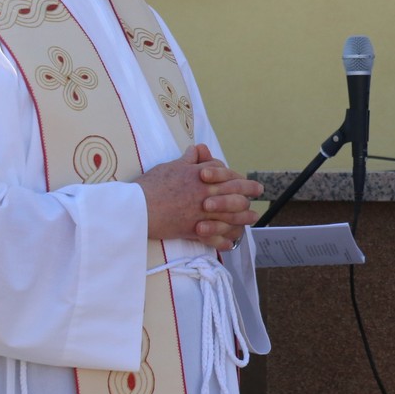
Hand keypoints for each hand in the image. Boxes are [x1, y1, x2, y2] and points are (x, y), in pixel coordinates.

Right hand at [136, 144, 262, 248]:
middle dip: (249, 193)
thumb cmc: (152, 185)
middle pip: (235, 194)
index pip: (227, 174)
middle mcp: (205, 194)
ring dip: (243, 218)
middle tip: (258, 193)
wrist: (136, 208)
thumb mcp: (172, 166)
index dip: (239, 177)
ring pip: (229, 216)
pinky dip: (222, 241)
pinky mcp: (193, 230)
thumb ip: (189, 159)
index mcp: (201, 177)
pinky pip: (214, 237)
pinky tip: (230, 244)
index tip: (246, 180)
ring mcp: (201, 213)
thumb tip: (198, 149)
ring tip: (252, 218)